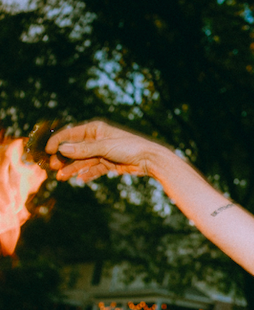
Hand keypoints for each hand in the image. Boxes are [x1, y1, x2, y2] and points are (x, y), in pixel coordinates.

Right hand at [45, 120, 167, 182]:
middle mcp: (97, 140)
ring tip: (61, 177)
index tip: (47, 151)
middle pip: (75, 149)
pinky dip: (87, 174)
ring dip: (72, 168)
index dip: (58, 142)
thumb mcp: (105, 147)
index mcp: (95, 129)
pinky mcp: (109, 164)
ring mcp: (102, 152)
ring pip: (83, 161)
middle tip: (53, 167)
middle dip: (64, 158)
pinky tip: (80, 179)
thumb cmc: (130, 148)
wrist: (150, 160)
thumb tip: (62, 149)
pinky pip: (94, 169)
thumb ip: (84, 149)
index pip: (71, 134)